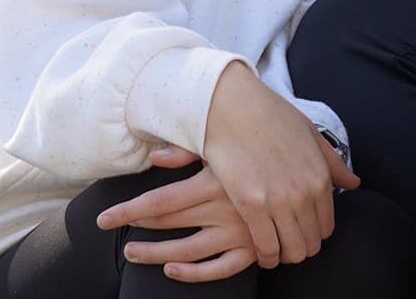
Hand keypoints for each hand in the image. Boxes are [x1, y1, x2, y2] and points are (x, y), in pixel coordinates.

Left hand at [98, 146, 258, 282]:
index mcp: (215, 180)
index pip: (160, 201)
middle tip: (114, 233)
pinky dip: (192, 274)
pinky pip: (218, 269)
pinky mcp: (254, 248)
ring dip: (156, 255)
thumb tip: (153, 156)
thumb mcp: (227, 142)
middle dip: (136, 230)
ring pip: (187, 252)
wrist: (311, 164)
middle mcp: (224, 207)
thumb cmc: (263, 144)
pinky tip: (173, 270)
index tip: (104, 218)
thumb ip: (188, 151)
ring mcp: (238, 232)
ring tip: (133, 253)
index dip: (129, 211)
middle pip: (169, 225)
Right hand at [200, 63, 358, 268]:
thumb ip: (333, 164)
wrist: (234, 106)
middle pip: (311, 244)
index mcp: (320, 176)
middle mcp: (304, 192)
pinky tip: (260, 248)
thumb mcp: (310, 134)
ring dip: (284, 254)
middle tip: (287, 240)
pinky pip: (266, 248)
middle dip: (301, 246)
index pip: (327, 226)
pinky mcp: (251, 205)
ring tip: (274, 246)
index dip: (315, 232)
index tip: (302, 229)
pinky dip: (265, 255)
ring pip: (291, 251)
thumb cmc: (270, 115)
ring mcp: (278, 200)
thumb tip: (354, 183)